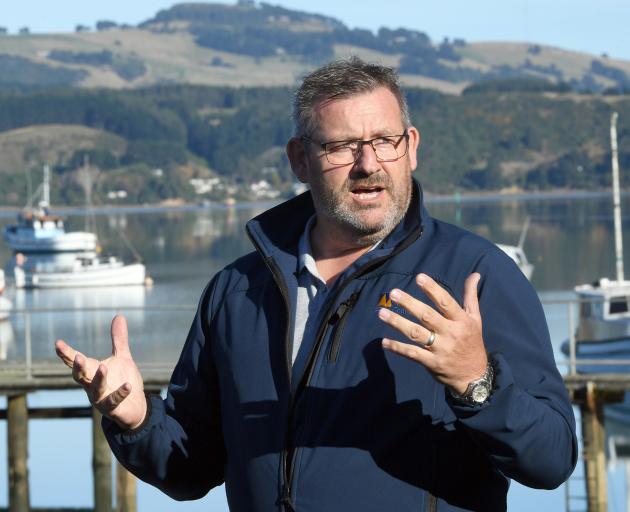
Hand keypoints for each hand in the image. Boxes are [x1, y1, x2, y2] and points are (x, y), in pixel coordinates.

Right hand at [55, 315, 146, 429]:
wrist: (135, 407)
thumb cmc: (123, 380)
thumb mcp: (122, 358)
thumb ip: (118, 340)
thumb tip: (118, 316)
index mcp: (92, 372)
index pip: (75, 362)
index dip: (66, 353)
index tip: (57, 343)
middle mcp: (92, 385)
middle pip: (80, 376)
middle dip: (78, 367)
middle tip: (77, 357)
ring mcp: (101, 398)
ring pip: (95, 389)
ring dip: (98, 379)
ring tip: (104, 367)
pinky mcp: (113, 408)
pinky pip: (114, 401)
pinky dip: (120, 393)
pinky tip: (128, 385)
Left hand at [378, 273, 486, 394]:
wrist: (474, 376)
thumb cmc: (472, 342)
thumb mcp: (475, 319)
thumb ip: (470, 296)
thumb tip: (475, 274)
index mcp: (461, 321)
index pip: (445, 302)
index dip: (432, 290)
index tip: (419, 277)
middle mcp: (450, 333)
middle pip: (427, 316)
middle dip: (409, 303)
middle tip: (393, 293)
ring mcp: (440, 349)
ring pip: (416, 334)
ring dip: (398, 323)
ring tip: (382, 313)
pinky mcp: (431, 363)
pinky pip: (412, 354)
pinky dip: (398, 348)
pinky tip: (384, 341)